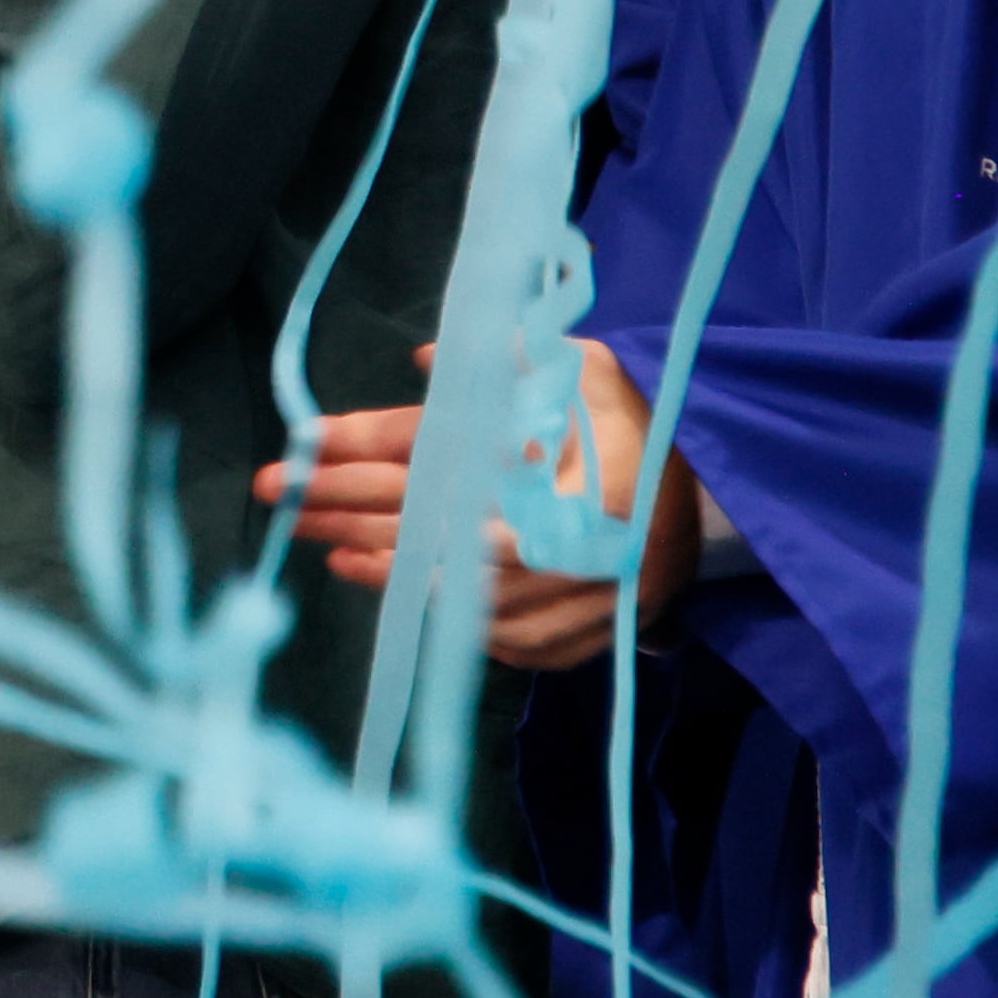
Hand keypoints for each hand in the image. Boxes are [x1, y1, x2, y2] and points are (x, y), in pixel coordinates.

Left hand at [256, 339, 696, 668]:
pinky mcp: (584, 633)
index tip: (305, 448)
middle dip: (351, 509)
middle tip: (281, 498)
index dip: (371, 449)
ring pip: (466, 594)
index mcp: (582, 470)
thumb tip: (430, 360)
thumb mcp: (588, 371)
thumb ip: (516, 362)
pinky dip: (444, 616)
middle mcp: (582, 541)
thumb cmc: (640, 421)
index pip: (452, 456)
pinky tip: (393, 589)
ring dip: (388, 568)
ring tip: (327, 548)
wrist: (716, 496)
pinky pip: (504, 637)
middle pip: (441, 526)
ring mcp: (584, 598)